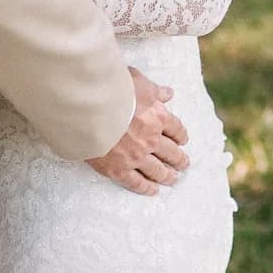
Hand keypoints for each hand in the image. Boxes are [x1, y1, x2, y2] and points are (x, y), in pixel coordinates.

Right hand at [89, 70, 189, 194]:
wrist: (89, 109)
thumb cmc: (112, 91)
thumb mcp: (138, 81)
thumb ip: (154, 90)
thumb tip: (168, 93)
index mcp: (158, 117)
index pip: (176, 129)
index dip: (181, 136)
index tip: (182, 141)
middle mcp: (151, 140)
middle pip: (171, 153)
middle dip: (179, 160)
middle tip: (183, 165)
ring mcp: (136, 157)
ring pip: (157, 170)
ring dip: (167, 176)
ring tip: (172, 179)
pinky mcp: (119, 169)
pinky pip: (137, 182)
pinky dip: (147, 188)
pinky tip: (153, 190)